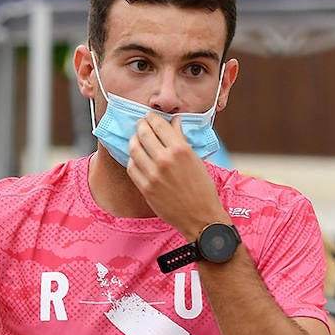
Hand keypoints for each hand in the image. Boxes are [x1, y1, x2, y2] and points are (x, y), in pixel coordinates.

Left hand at [126, 114, 222, 238]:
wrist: (200, 218)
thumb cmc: (202, 190)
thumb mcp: (196, 160)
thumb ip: (182, 139)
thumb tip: (174, 122)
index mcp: (180, 149)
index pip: (159, 125)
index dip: (152, 118)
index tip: (150, 116)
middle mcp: (165, 160)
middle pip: (143, 133)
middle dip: (140, 125)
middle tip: (141, 124)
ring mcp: (153, 175)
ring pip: (134, 149)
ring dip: (133, 141)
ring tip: (136, 139)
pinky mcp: (145, 188)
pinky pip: (132, 168)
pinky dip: (132, 160)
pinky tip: (136, 159)